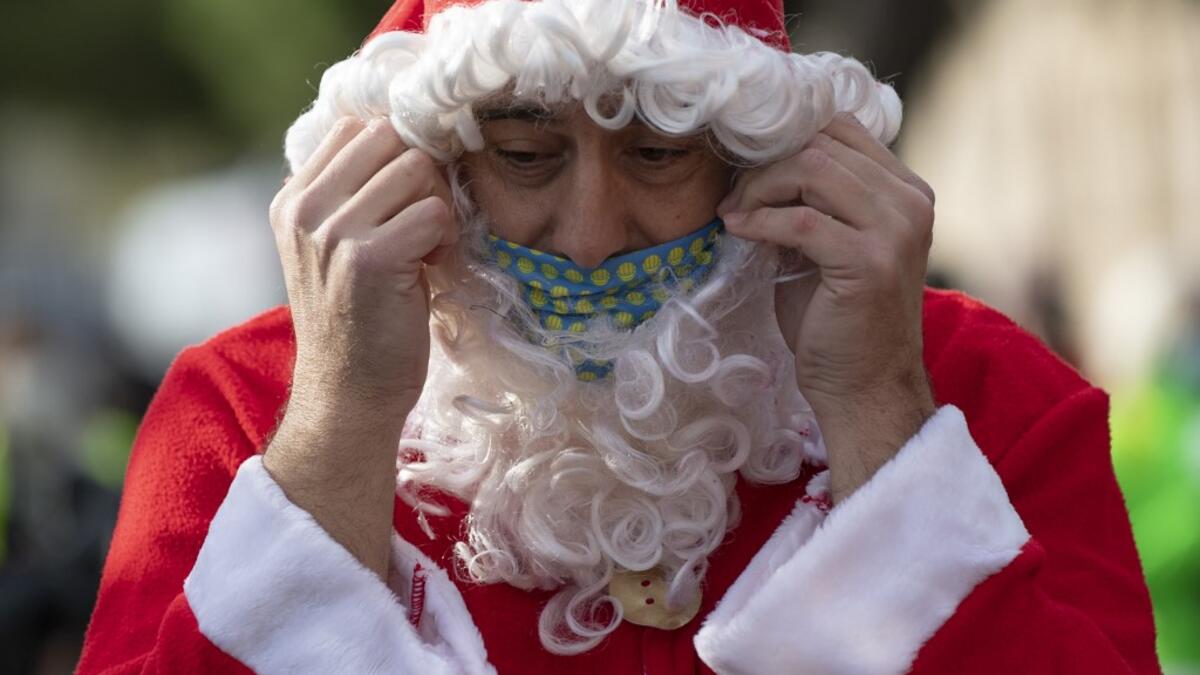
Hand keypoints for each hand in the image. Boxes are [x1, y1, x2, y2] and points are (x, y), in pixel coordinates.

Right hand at [269, 116, 455, 430]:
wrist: (349, 392)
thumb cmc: (358, 318)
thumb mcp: (334, 245)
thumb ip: (352, 193)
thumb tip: (402, 138)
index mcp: (292, 199)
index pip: (357, 127)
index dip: (395, 155)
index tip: (401, 201)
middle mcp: (305, 209)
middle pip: (390, 138)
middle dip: (420, 176)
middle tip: (420, 225)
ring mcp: (334, 232)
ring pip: (416, 170)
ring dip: (435, 207)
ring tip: (424, 249)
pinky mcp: (370, 259)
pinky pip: (434, 212)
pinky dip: (446, 238)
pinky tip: (429, 268)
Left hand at [718, 113, 936, 501]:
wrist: (863, 388)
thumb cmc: (837, 321)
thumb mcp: (826, 246)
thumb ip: (810, 201)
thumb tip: (754, 165)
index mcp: (906, 191)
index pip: (841, 128)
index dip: (785, 140)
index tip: (747, 170)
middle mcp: (910, 202)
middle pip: (822, 143)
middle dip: (764, 164)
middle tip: (732, 195)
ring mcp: (896, 229)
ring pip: (812, 169)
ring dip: (759, 187)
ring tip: (734, 214)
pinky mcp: (870, 261)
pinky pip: (801, 220)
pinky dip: (759, 220)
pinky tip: (737, 230)